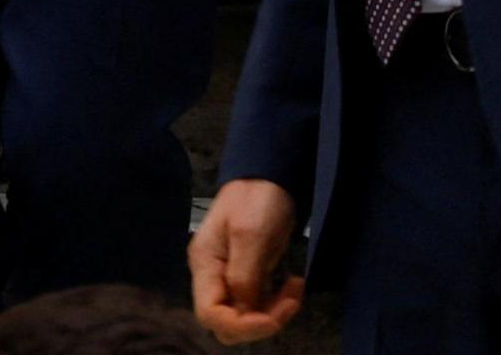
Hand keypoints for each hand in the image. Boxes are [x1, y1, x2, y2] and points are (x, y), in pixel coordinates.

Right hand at [188, 179, 305, 343]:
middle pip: (226, 322)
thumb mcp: (250, 233)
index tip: (272, 316)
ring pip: (244, 316)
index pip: (210, 314)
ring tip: (295, 290)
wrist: (268, 176)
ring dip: (272, 313)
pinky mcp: (248, 275)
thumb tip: (244, 309)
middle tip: (288, 302)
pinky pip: (257, 303)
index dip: (240, 325)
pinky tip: (292, 287)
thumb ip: (244, 274)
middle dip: (258, 323)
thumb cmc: (256, 198)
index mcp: (205, 264)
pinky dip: (276, 304)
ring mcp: (229, 276)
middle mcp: (212, 275)